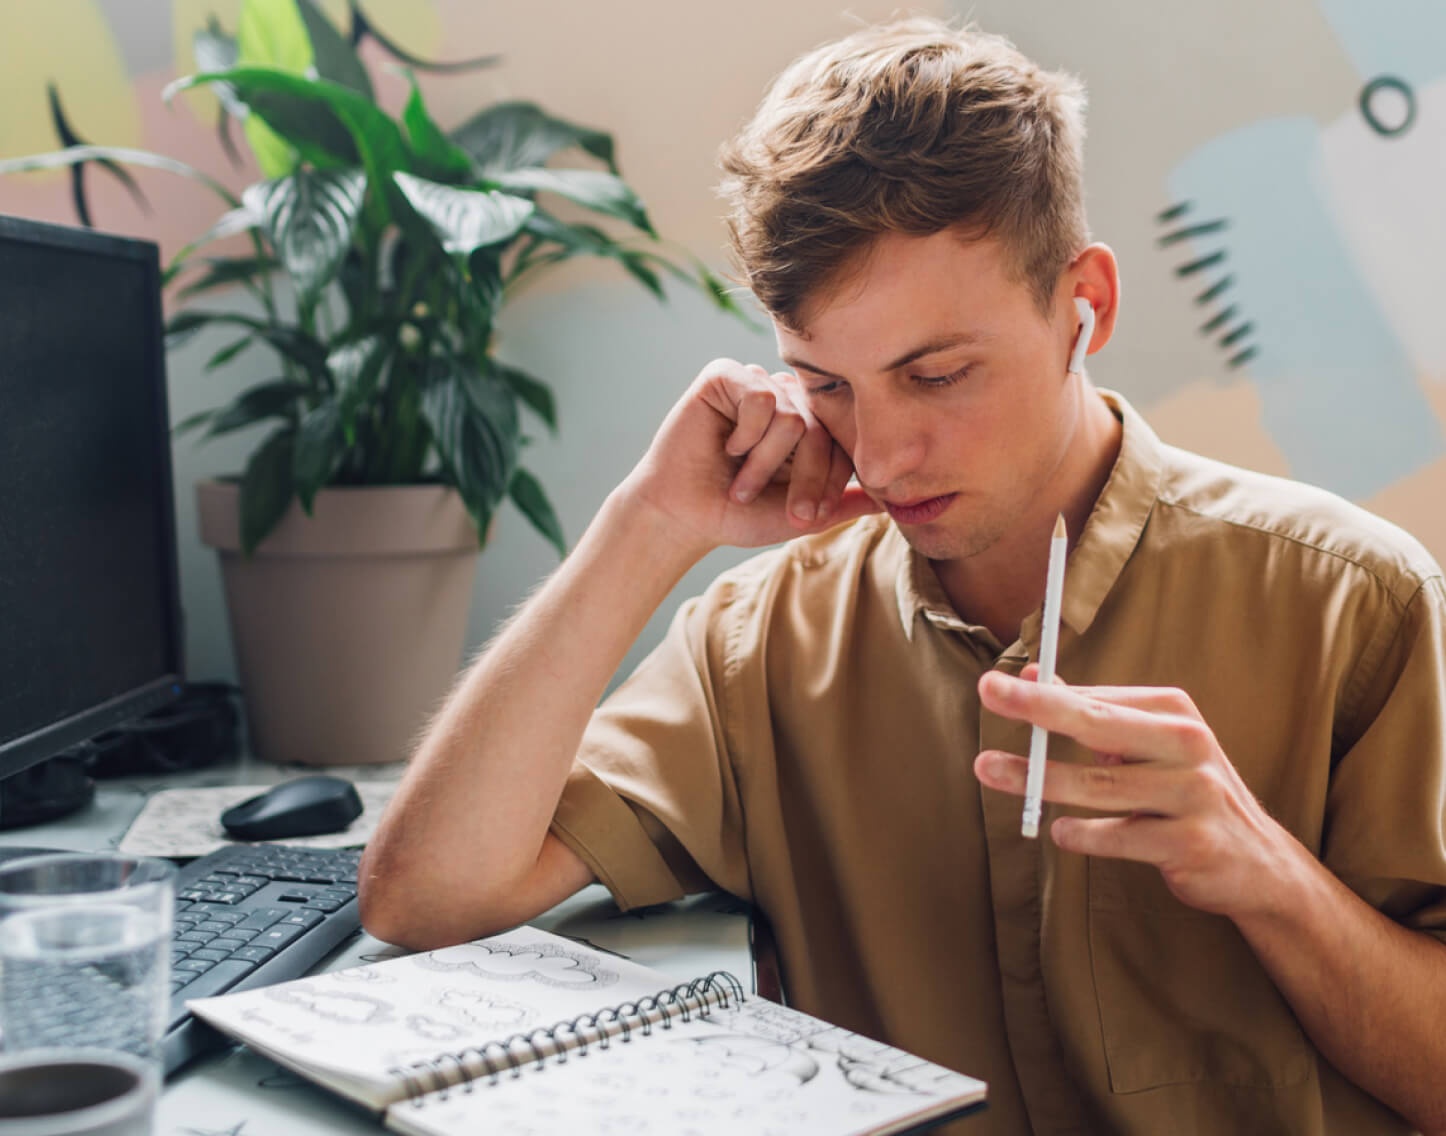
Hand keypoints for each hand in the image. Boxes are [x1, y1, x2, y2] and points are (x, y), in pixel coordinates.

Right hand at [623, 358, 880, 555]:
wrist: (683, 514)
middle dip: (803, 479)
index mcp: (807, 424)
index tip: (808, 515)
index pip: (841, 439)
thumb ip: (842, 503)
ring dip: (764, 464)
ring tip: (741, 483)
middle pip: (820, 429)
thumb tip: (890, 501)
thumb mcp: (799, 514)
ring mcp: (758, 383)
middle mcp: (786, 398)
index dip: (828, 480)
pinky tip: (725, 446)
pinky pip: (762, 397)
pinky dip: (745, 435)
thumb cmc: (735, 513)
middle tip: (784, 511)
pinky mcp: (726, 376)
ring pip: (792, 417)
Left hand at [973, 667, 1300, 919]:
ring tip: (989, 769)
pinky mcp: (1192, 843)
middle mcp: (1189, 745)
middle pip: (1098, 724)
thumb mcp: (1150, 746)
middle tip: (988, 692)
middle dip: (1038, 707)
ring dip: (1039, 779)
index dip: (1042, 694)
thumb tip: (1031, 674)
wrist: (1258, 862)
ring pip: (1101, 785)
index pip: (1097, 699)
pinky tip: (1060, 833)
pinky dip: (1086, 834)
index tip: (993, 685)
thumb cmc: (1186, 793)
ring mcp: (1195, 794)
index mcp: (1174, 713)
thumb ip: (1094, 713)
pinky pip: (1123, 837)